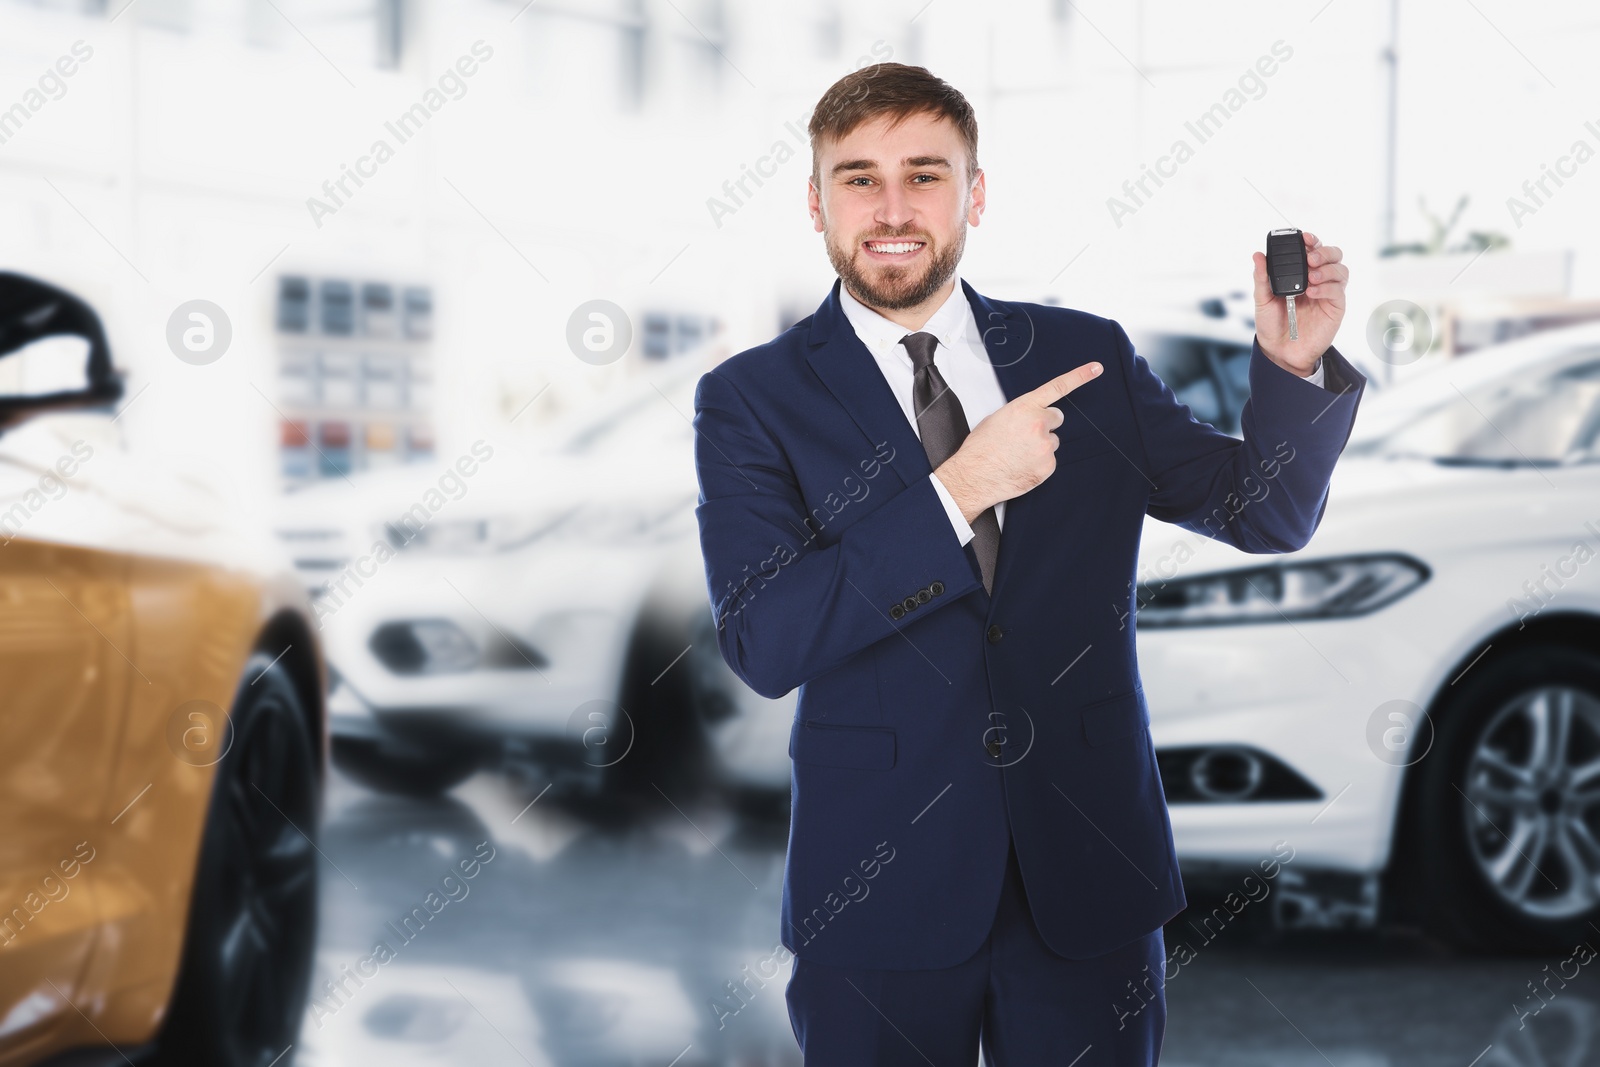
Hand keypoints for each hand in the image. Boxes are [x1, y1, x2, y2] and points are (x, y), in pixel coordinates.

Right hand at [935, 361, 1102, 521]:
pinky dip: (1038, 464)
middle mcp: (1038, 423)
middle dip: (1045, 424)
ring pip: (1052, 442)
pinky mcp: (1048, 465)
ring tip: (1018, 454)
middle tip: (1025, 436)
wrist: (974, 476)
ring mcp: (1045, 445)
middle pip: (1056, 418)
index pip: (1058, 387)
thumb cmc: (980, 449)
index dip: (1080, 376)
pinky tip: (1021, 465)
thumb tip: (1027, 418)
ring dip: (1040, 446)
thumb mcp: (996, 419)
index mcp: (1024, 407)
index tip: (1096, 368)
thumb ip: (1019, 413)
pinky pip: (1049, 460)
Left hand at [1252, 231, 1346, 373]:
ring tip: (1310, 278)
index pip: (1312, 249)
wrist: (1279, 350)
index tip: (1304, 237)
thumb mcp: (1262, 299)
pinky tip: (1312, 292)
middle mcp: (1317, 279)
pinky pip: (1338, 290)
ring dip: (1326, 269)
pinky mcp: (1335, 306)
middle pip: (1333, 254)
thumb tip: (1257, 255)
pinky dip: (1326, 287)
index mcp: (1300, 273)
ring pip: (1340, 269)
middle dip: (1324, 252)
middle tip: (1310, 259)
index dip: (1312, 240)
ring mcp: (1328, 292)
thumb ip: (1261, 277)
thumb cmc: (1271, 324)